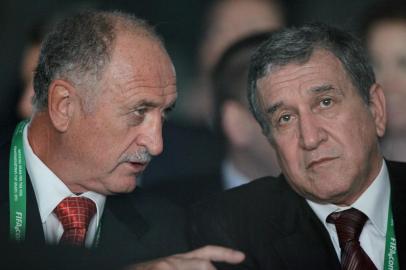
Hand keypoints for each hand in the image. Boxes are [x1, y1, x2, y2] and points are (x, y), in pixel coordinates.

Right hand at [128, 245, 244, 269]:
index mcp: (178, 259)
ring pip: (199, 268)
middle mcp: (173, 262)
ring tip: (180, 268)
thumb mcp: (166, 266)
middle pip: (205, 266)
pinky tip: (166, 269)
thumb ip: (184, 265)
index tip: (241, 256)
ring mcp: (165, 267)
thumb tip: (206, 266)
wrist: (117, 266)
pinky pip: (176, 269)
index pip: (206, 252)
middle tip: (228, 260)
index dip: (225, 253)